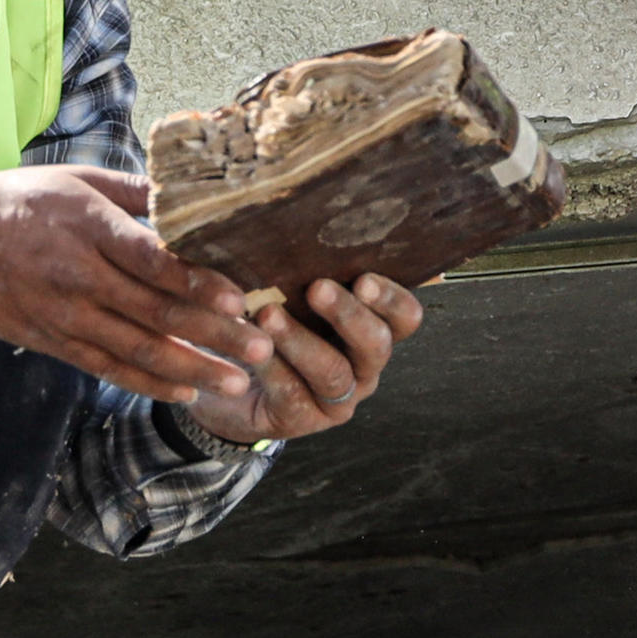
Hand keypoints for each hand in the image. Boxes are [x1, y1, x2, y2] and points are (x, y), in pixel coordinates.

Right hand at [0, 165, 273, 405]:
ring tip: (236, 384)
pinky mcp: (52, 341)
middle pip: (156, 312)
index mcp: (89, 228)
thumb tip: (191, 194)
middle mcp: (79, 276)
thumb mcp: (77, 181)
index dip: (199, 283)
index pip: (153, 261)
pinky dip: (147, 383)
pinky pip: (107, 368)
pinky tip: (185, 392)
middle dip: (214, 336)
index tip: (240, 298)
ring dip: (191, 369)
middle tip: (261, 351)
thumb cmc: (20, 200)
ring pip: (136, 350)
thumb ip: (136, 191)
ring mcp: (64, 314)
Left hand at [182, 273, 421, 445]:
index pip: (405, 318)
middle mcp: (365, 367)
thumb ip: (311, 268)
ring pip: (334, 373)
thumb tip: (313, 217)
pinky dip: (272, 367)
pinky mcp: (302, 420)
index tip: (364, 278)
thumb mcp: (292, 293)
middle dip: (349, 315)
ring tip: (267, 313)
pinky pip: (292, 394)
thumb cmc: (272, 323)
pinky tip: (251, 349)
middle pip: (377, 344)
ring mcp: (337, 400)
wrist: (231, 383)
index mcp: (374, 330)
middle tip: (318, 288)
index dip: (392, 299)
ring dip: (302, 342)